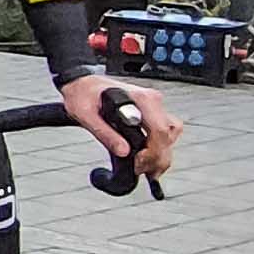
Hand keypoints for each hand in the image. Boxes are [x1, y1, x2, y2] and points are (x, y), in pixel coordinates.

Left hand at [61, 71, 180, 181]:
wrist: (82, 83)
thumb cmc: (82, 94)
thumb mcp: (85, 115)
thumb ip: (105, 133)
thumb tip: (124, 152)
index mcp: (139, 98)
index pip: (159, 129)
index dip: (152, 151)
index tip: (138, 164)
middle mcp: (151, 100)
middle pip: (168, 134)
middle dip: (157, 157)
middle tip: (141, 170)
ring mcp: (153, 105)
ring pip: (171, 134)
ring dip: (161, 154)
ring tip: (145, 169)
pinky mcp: (151, 112)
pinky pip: (165, 132)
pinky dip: (159, 148)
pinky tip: (148, 160)